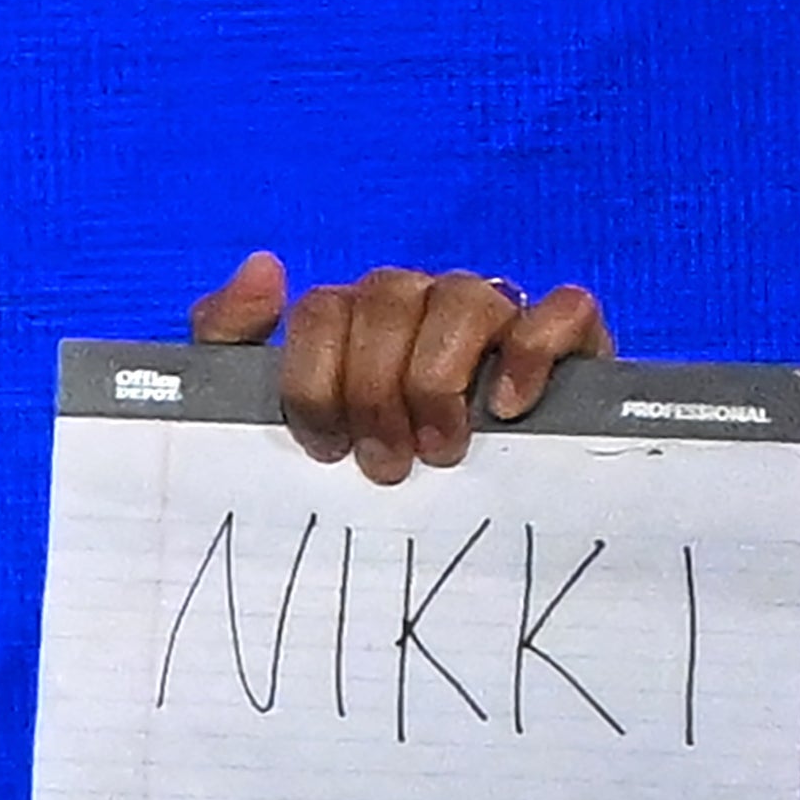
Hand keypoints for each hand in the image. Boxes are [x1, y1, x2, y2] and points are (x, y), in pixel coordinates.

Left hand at [191, 250, 614, 485]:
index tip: (326, 449)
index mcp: (353, 317)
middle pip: (385, 300)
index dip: (315, 383)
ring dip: (438, 382)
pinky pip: (561, 308)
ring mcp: (495, 313)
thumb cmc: (358, 465)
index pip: (322, 309)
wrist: (458, 532)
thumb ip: (231, 341)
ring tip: (439, 451)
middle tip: (384, 466)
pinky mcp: (568, 336)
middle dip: (374, 392)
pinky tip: (504, 407)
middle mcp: (422, 301)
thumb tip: (265, 267)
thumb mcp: (265, 414)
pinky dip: (531, 353)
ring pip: (464, 299)